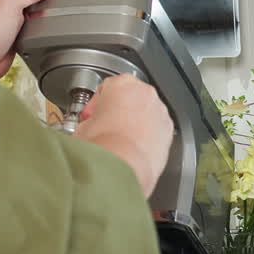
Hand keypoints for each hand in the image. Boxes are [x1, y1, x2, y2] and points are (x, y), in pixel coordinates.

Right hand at [74, 74, 173, 196]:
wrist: (122, 168)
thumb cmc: (103, 145)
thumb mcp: (83, 126)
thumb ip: (90, 119)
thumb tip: (90, 127)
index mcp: (123, 84)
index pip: (107, 87)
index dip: (97, 104)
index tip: (92, 116)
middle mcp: (145, 94)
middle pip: (130, 97)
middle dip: (118, 111)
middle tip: (105, 128)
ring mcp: (160, 113)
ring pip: (146, 113)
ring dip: (134, 123)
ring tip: (120, 142)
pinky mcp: (169, 133)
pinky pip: (156, 130)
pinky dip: (147, 137)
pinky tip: (132, 150)